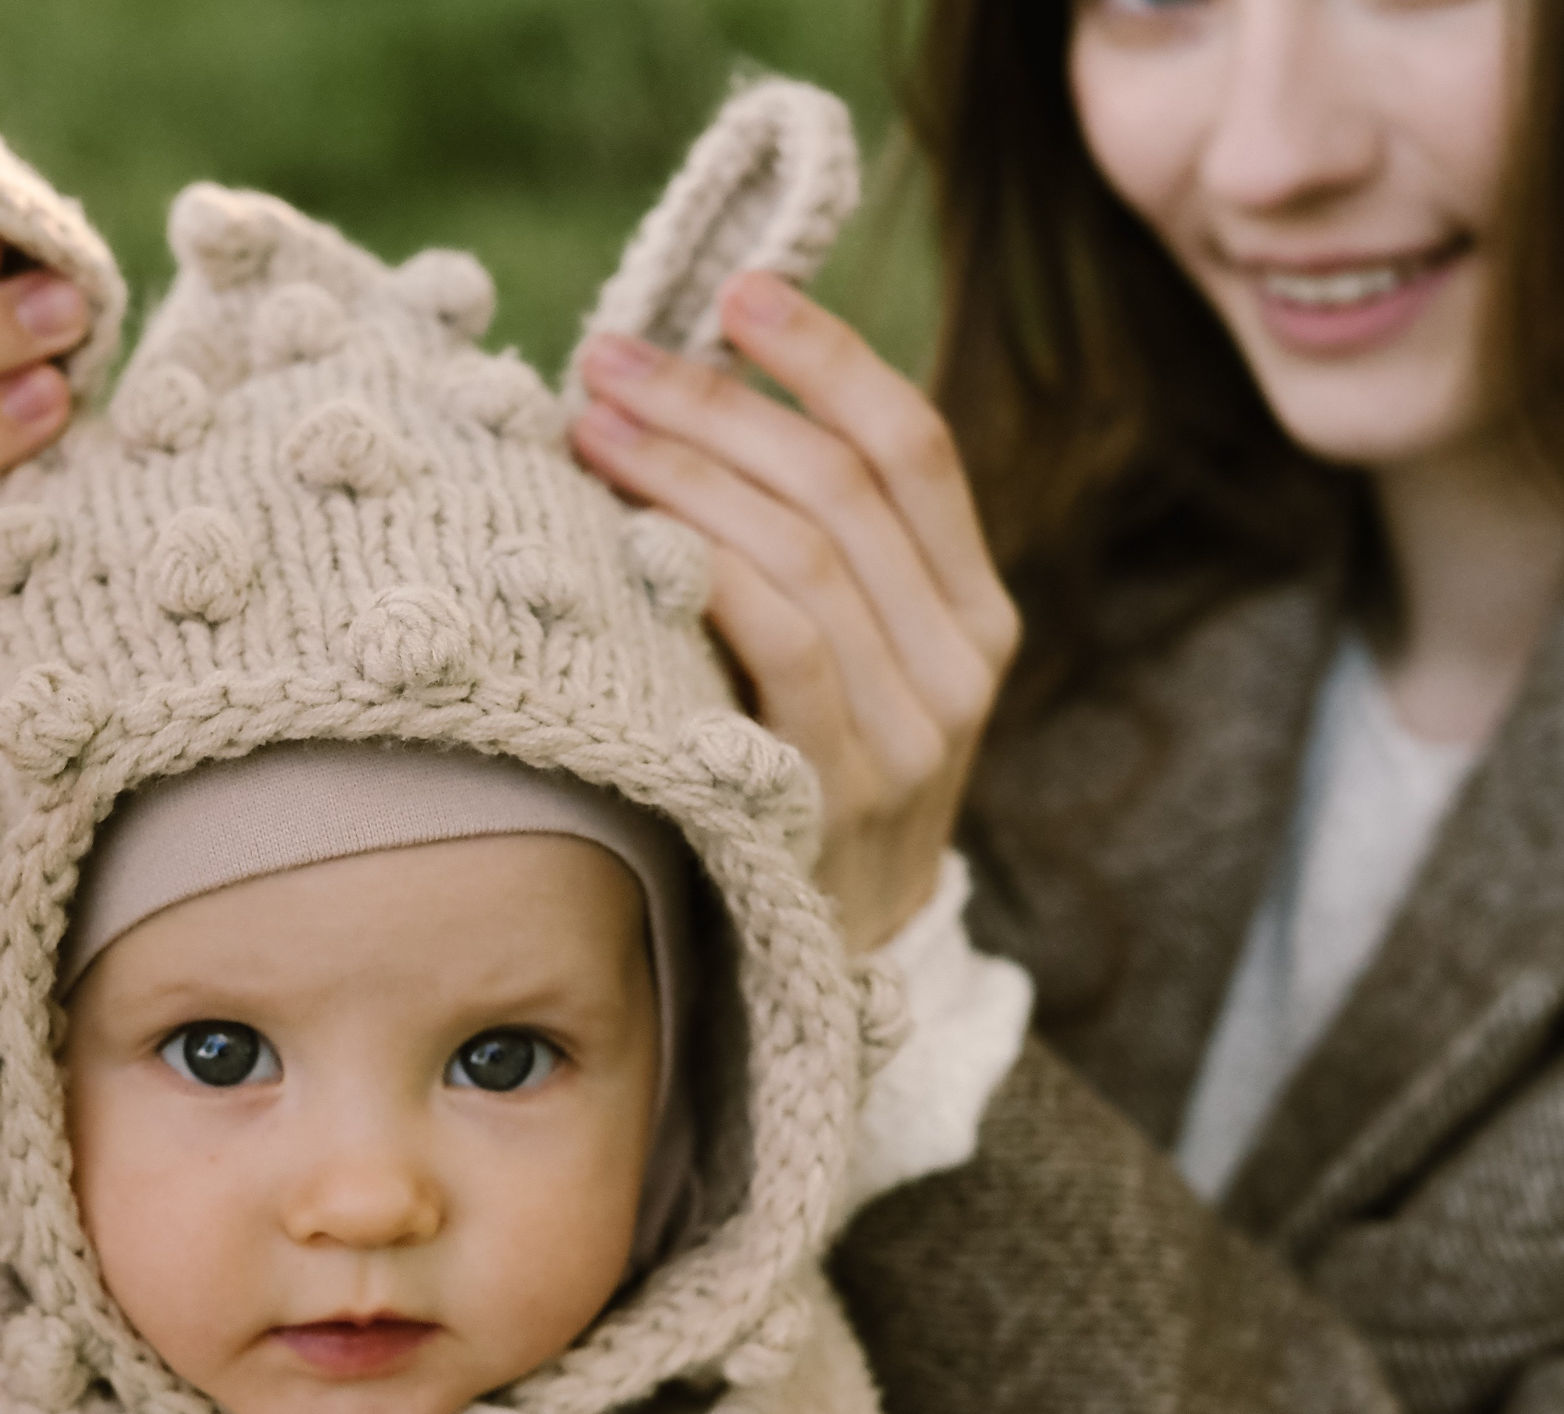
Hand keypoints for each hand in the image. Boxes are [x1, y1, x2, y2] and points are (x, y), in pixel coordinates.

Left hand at [572, 272, 1019, 951]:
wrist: (836, 969)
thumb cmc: (806, 796)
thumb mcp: (844, 676)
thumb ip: (810, 566)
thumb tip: (678, 412)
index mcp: (975, 611)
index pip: (913, 447)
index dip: (826, 358)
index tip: (737, 294)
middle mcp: (963, 659)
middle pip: (844, 481)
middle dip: (717, 403)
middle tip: (608, 359)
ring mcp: (917, 726)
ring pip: (805, 547)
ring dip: (685, 469)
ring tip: (589, 425)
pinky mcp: (850, 784)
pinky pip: (780, 638)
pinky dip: (704, 565)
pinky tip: (629, 530)